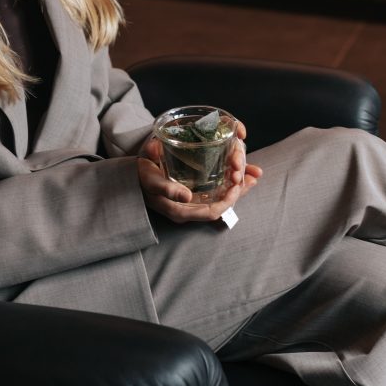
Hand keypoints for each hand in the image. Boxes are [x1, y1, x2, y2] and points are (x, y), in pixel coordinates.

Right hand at [137, 123, 262, 224]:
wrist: (132, 176)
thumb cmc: (140, 177)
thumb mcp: (151, 181)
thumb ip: (167, 189)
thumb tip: (186, 196)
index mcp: (181, 211)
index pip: (212, 212)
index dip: (229, 200)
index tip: (237, 183)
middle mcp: (189, 210)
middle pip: (221, 206)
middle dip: (239, 191)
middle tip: (252, 175)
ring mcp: (192, 203)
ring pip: (221, 199)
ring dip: (238, 187)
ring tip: (253, 174)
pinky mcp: (193, 194)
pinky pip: (216, 192)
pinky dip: (228, 183)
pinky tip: (238, 172)